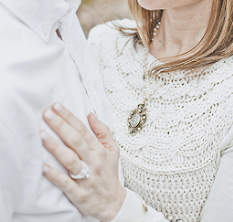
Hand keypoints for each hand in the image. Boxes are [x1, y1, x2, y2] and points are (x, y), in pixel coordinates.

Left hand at [41, 103, 126, 221]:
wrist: (113, 203)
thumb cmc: (109, 175)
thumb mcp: (113, 151)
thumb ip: (103, 132)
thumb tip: (91, 115)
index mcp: (100, 151)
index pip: (84, 130)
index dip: (70, 117)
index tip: (56, 106)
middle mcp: (94, 162)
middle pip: (76, 141)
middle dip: (61, 126)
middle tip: (47, 114)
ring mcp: (86, 177)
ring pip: (71, 160)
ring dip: (56, 148)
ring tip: (42, 136)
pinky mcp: (79, 193)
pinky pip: (66, 183)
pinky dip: (56, 175)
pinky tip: (44, 167)